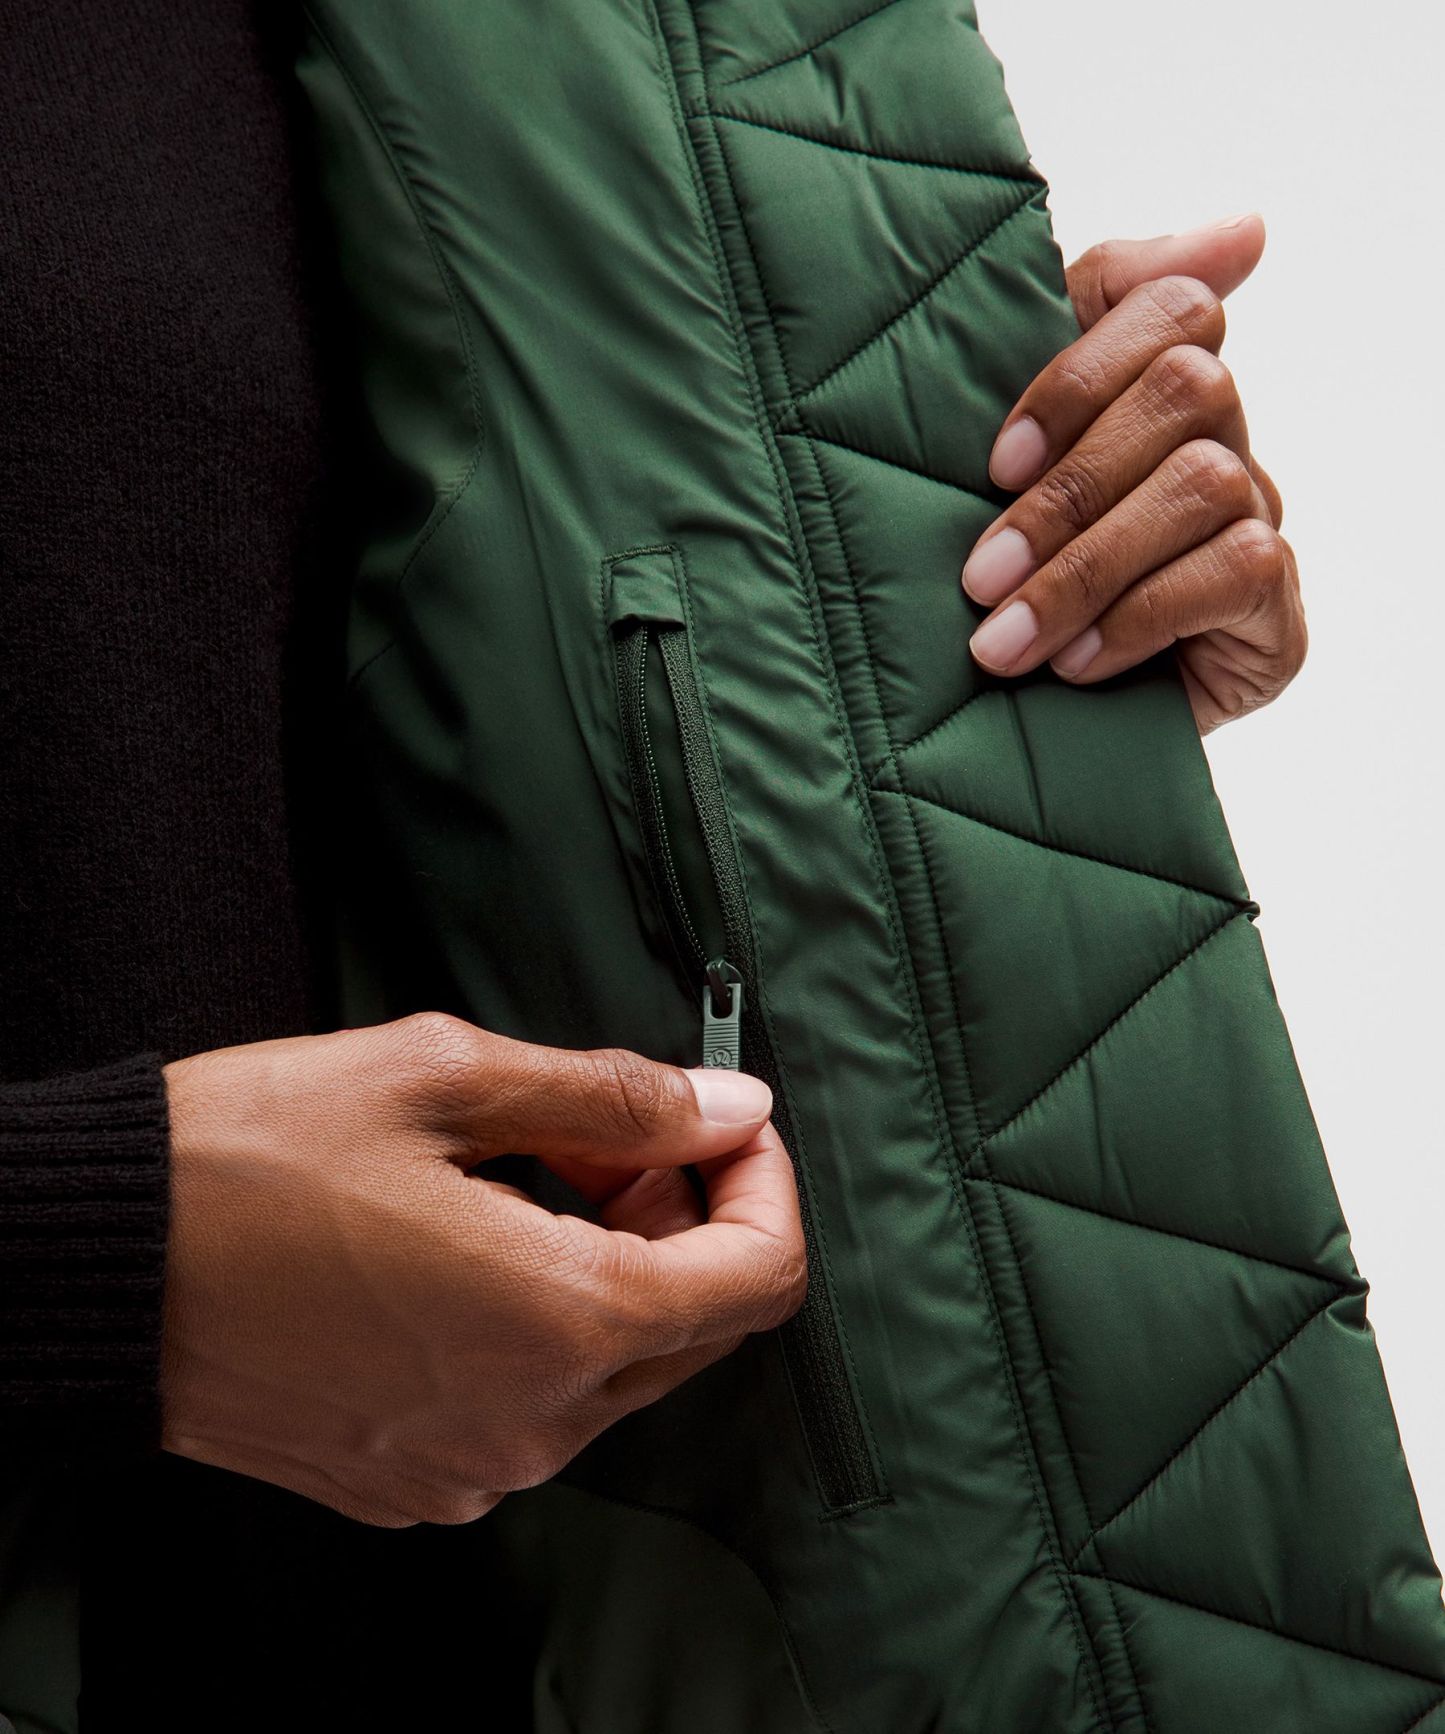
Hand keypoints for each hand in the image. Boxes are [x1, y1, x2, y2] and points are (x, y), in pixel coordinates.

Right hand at [161, 1015, 803, 1526]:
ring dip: (614, 1264)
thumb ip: (611, 1096)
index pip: (759, 1275)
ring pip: (619, 1364)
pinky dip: (546, 1322)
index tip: (722, 1122)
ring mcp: (474, 1466)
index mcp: (560, 1320)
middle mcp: (533, 1420)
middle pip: (698, 1323)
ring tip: (529, 1172)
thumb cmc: (247, 1161)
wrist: (91, 1270)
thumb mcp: (441, 1078)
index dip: (764, 1182)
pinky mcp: (417, 1481)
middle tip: (608, 1130)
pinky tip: (475, 1246)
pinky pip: (537, 1404)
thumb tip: (728, 1107)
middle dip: (685, 1213)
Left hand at [963, 214, 1304, 732]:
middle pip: (1190, 391)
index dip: (1082, 372)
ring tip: (1004, 640)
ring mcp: (1255, 524)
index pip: (1169, 306)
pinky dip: (1139, 616)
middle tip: (980, 576)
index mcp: (1152, 392)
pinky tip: (1078, 663)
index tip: (996, 462)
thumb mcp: (1007, 458)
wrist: (1017, 727)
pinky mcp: (1273, 613)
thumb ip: (1085, 320)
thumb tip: (1249, 228)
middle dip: (1068, 493)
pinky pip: (1234, 571)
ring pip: (1204, 486)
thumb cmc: (1004, 579)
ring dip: (1087, 569)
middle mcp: (1218, 443)